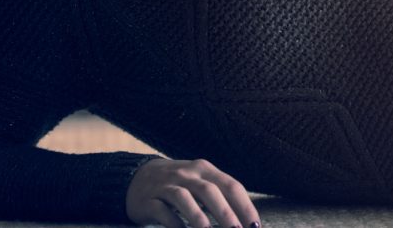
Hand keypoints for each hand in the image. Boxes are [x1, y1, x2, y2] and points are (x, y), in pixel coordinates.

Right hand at [125, 157, 260, 227]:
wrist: (136, 178)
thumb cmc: (179, 185)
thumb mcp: (200, 183)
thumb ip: (221, 197)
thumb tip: (246, 223)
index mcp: (205, 170)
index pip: (230, 185)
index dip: (245, 206)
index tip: (256, 227)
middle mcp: (186, 174)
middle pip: (209, 191)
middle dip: (225, 213)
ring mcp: (166, 186)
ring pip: (184, 198)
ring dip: (199, 218)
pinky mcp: (148, 200)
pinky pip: (162, 211)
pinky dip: (174, 223)